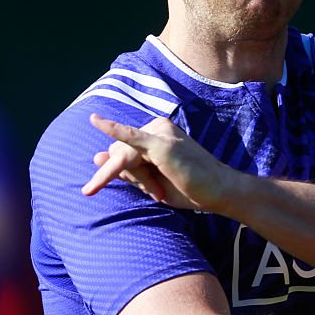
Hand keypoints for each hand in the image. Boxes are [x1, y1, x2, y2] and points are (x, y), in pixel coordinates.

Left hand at [81, 113, 233, 211]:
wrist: (219, 192)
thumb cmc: (190, 187)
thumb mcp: (151, 180)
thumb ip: (126, 169)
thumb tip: (96, 156)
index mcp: (155, 133)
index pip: (123, 151)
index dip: (133, 176)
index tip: (156, 191)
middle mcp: (156, 127)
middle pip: (120, 152)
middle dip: (134, 177)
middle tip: (159, 193)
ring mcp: (159, 132)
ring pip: (124, 156)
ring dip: (139, 179)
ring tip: (160, 191)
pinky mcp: (161, 143)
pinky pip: (129, 136)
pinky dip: (112, 129)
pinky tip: (96, 121)